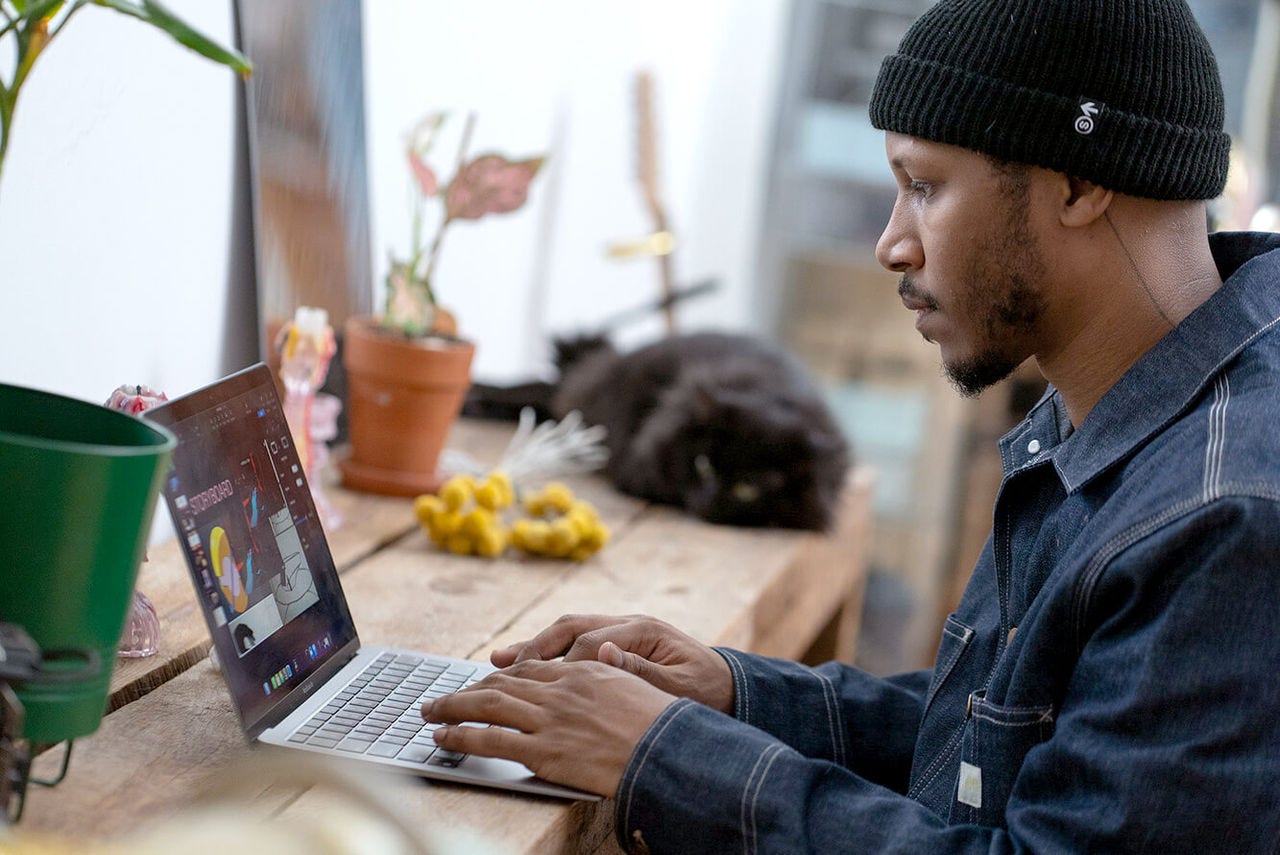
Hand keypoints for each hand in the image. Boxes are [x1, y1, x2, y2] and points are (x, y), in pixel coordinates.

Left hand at [421, 659, 674, 795]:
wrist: (672, 751)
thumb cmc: (663, 724)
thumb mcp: (637, 686)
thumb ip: (612, 669)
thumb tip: (604, 650)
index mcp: (585, 670)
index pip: (531, 669)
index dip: (502, 676)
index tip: (485, 681)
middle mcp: (562, 689)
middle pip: (503, 682)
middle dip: (468, 689)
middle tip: (443, 697)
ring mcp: (550, 720)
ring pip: (488, 706)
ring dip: (452, 707)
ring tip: (430, 712)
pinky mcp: (544, 751)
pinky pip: (491, 740)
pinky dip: (461, 737)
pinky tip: (444, 738)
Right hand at [491, 613, 734, 713]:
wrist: (730, 687)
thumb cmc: (707, 692)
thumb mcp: (680, 687)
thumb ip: (642, 671)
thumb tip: (604, 654)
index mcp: (644, 630)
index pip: (592, 642)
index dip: (565, 665)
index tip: (539, 687)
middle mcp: (628, 623)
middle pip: (572, 627)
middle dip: (535, 647)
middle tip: (500, 666)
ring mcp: (621, 630)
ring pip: (568, 631)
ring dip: (534, 647)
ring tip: (497, 661)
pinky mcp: (616, 642)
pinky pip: (574, 643)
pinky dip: (548, 654)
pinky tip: (522, 667)